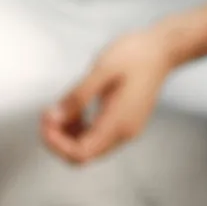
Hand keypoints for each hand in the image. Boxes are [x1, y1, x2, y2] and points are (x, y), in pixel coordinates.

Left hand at [40, 28, 178, 164]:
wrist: (161, 51)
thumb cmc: (134, 55)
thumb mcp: (102, 70)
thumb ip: (77, 96)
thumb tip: (54, 118)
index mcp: (118, 124)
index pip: (81, 153)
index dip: (57, 143)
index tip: (45, 120)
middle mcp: (124, 133)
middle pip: (83, 155)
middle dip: (59, 139)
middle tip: (47, 114)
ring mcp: (125, 130)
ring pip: (88, 148)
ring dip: (67, 134)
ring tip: (57, 109)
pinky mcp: (123, 123)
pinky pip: (96, 136)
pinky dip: (79, 128)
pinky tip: (72, 109)